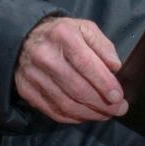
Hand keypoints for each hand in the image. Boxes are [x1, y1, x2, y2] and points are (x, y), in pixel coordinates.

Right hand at [14, 16, 128, 123]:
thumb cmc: (63, 34)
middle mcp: (45, 56)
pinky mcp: (26, 91)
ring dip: (89, 113)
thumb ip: (103, 46)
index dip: (104, 83)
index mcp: (63, 36)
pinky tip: (86, 115)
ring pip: (65, 103)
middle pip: (77, 88)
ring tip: (106, 114)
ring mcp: (33, 76)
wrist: (25, 39)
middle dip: (101, 103)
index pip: (86, 64)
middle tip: (119, 109)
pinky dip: (72, 117)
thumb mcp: (86, 29)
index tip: (118, 96)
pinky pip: (52, 110)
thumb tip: (115, 67)